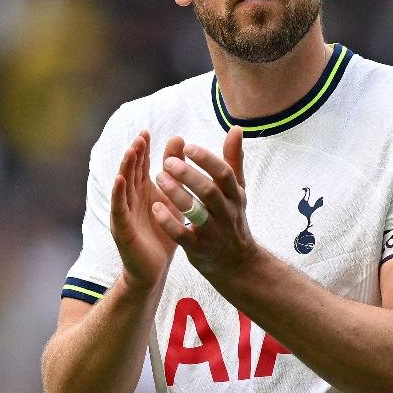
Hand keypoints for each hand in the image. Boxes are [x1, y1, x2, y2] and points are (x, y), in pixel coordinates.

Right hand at [111, 130, 184, 290]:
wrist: (155, 268)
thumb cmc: (163, 232)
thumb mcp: (173, 200)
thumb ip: (175, 174)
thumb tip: (180, 141)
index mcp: (144, 192)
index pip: (142, 166)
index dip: (143, 149)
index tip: (147, 131)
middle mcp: (131, 199)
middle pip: (131, 172)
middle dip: (135, 154)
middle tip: (141, 136)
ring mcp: (125, 213)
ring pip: (123, 187)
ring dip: (126, 168)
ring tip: (132, 151)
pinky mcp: (122, 229)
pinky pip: (119, 209)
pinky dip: (118, 194)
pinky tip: (119, 181)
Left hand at [151, 126, 259, 285]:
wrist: (237, 263)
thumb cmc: (233, 218)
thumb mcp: (237, 191)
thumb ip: (233, 160)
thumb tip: (236, 129)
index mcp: (235, 196)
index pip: (224, 174)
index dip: (206, 160)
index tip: (188, 147)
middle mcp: (226, 212)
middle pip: (209, 191)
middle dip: (188, 175)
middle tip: (167, 162)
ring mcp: (213, 231)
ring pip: (196, 211)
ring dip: (176, 194)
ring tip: (158, 178)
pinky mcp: (198, 248)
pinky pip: (183, 234)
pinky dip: (169, 221)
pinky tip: (154, 208)